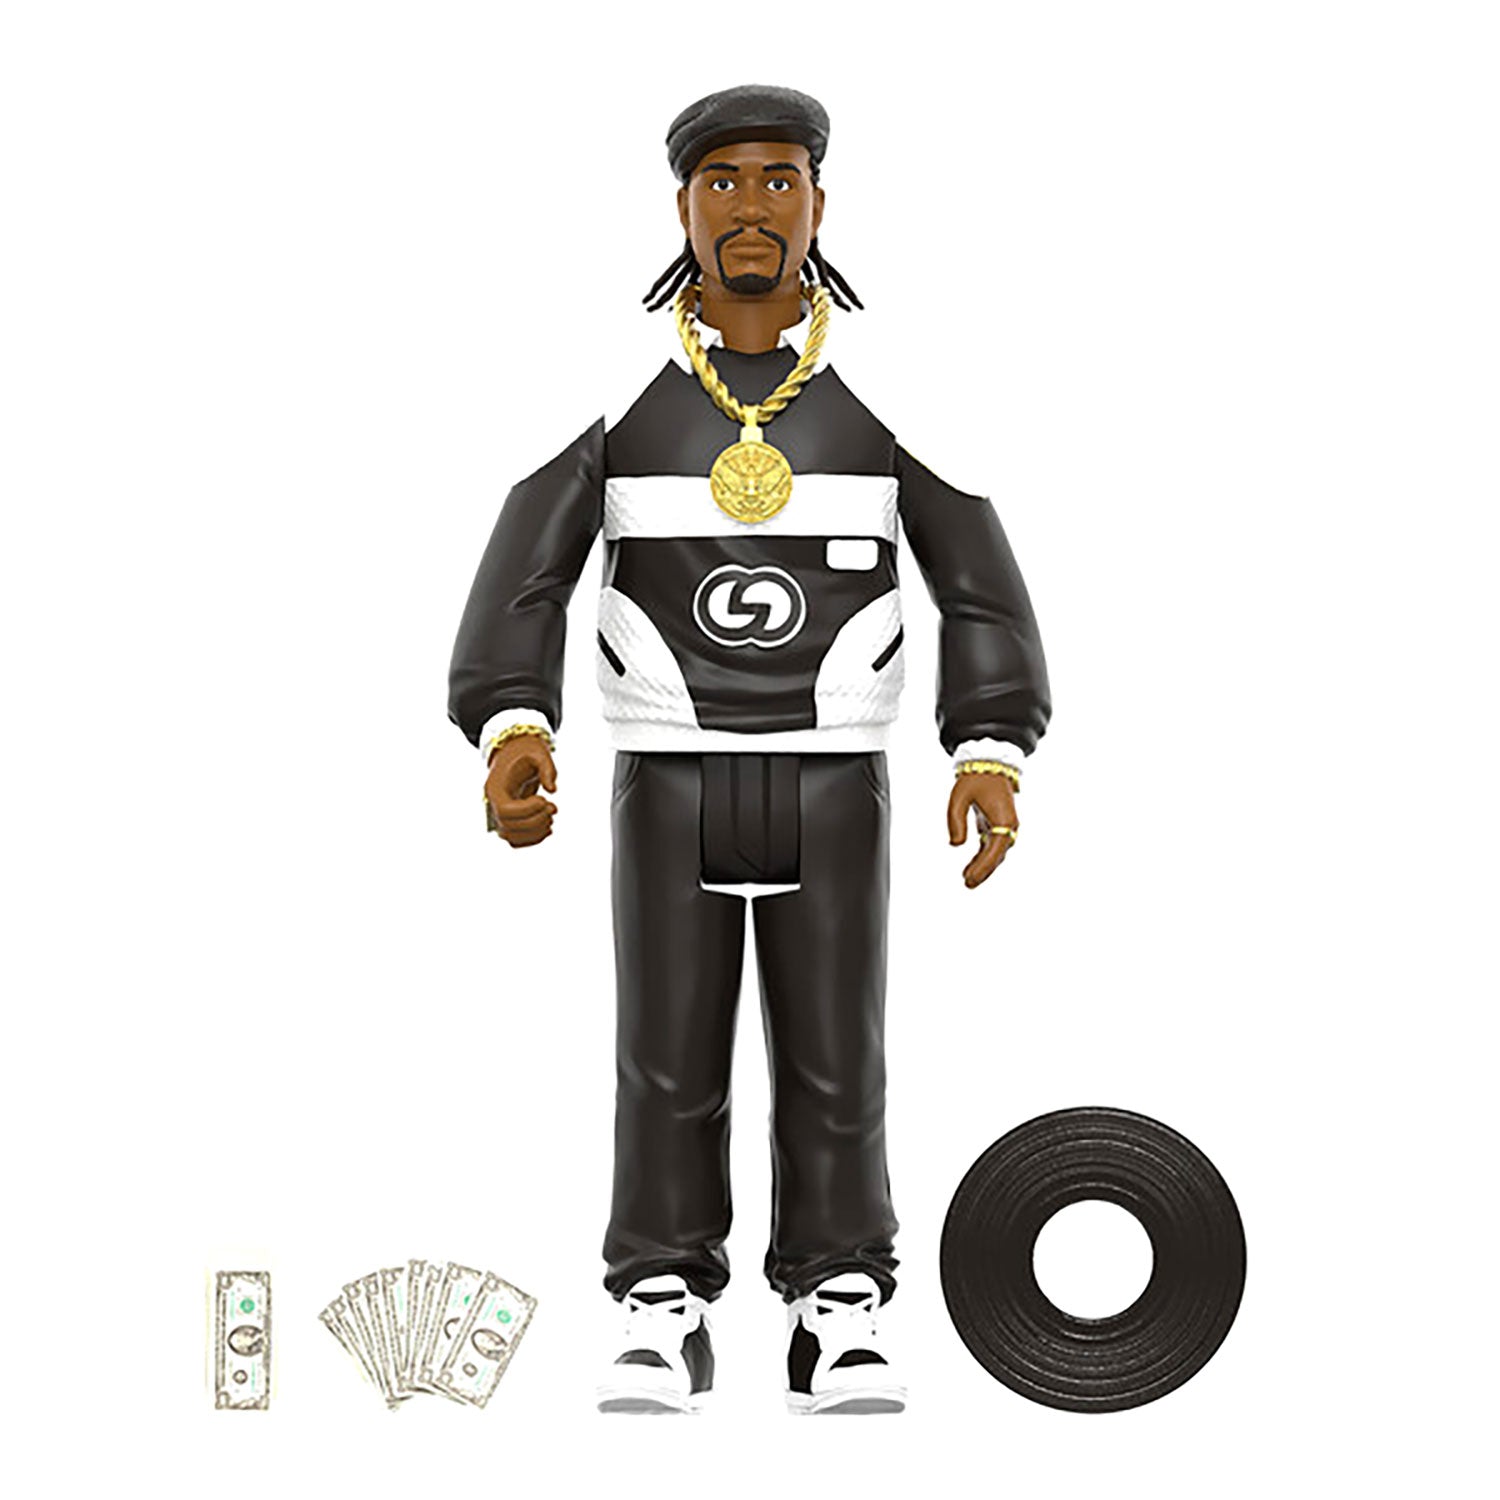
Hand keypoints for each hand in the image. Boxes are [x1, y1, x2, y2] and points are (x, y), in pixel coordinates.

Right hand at [484, 734, 557, 846]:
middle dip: (535, 821)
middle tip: (553, 807)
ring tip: (551, 816)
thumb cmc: (527, 753)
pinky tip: (548, 827)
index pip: (504, 810)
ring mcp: (498, 815)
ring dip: (535, 832)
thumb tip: (552, 789)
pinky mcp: (509, 821)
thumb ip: (547, 768)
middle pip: (507, 826)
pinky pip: (516, 840)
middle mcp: (492, 804)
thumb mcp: (538, 753)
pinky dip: (532, 839)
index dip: (526, 810)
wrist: (516, 756)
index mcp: (495, 787)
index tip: (544, 799)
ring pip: (510, 837)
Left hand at [946, 772, 1018, 888]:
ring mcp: (1005, 825)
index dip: (983, 866)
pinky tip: (971, 867)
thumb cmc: (975, 779)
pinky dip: (983, 857)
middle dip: (983, 871)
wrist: (989, 764)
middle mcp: (1009, 825)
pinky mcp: (998, 824)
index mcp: (1003, 819)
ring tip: (968, 879)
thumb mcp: (959, 798)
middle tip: (968, 884)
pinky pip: (992, 845)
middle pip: (997, 854)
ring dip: (983, 866)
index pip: (995, 849)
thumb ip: (956, 821)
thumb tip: (955, 845)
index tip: (970, 878)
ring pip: (995, 852)